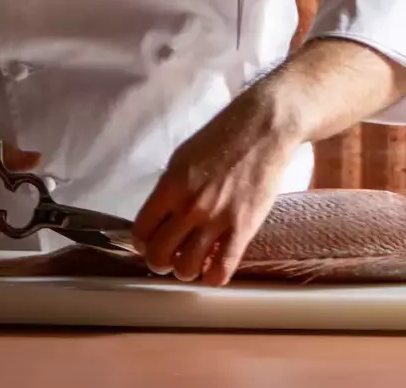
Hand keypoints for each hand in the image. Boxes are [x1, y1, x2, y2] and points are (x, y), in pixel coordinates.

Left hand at [130, 93, 300, 285]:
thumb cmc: (222, 136)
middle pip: (160, 254)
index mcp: (171, 185)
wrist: (263, 129)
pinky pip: (222, 269)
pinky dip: (213, 277)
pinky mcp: (244, 228)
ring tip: (193, 261)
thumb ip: (170, 188)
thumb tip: (161, 214)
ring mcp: (217, 219)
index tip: (150, 241)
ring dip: (186, 270)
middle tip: (170, 256)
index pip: (142, 230)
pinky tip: (214, 270)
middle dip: (161, 261)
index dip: (143, 241)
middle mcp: (190, 206)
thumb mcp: (183, 157)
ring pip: (187, 268)